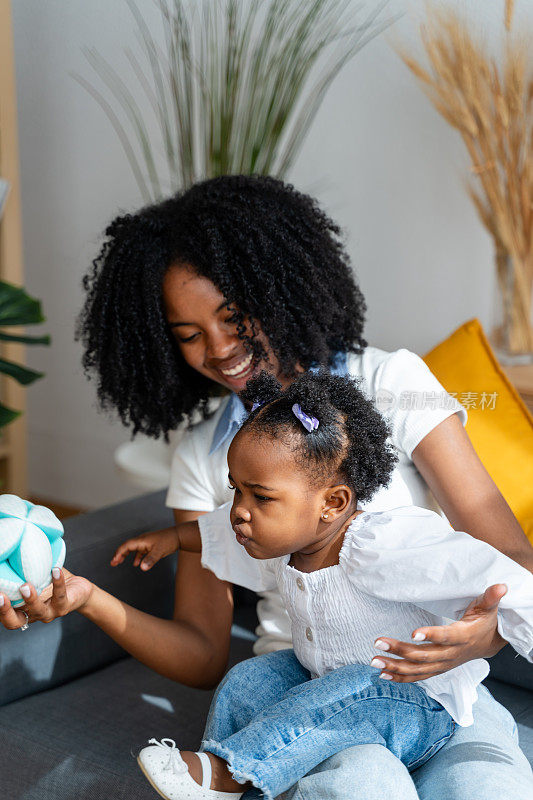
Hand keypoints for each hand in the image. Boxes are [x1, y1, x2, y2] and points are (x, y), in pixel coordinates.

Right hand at [0, 568, 93, 629]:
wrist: (78, 591)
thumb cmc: (51, 583)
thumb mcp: (34, 578)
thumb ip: (21, 571)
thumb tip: (10, 551)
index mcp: (21, 610)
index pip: (5, 614)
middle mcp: (32, 614)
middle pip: (15, 622)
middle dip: (5, 611)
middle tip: (0, 597)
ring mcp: (48, 613)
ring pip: (38, 611)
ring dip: (31, 599)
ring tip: (26, 586)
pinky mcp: (64, 606)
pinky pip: (60, 595)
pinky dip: (57, 582)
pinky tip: (55, 570)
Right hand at [110, 526, 179, 570]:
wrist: (179, 536)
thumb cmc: (169, 541)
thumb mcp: (160, 551)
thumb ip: (150, 559)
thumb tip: (141, 568)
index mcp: (142, 540)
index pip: (127, 545)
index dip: (120, 552)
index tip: (114, 560)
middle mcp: (143, 540)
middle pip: (128, 547)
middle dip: (119, 554)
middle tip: (113, 563)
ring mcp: (147, 543)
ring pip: (133, 549)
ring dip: (126, 555)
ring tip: (119, 562)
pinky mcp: (151, 545)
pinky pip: (141, 551)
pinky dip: (137, 557)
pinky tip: (137, 564)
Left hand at [370, 584, 507, 681]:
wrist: (488, 644)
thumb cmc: (484, 621)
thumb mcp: (488, 608)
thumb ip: (490, 597)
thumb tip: (502, 585)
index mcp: (462, 636)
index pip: (445, 637)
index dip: (430, 635)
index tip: (412, 633)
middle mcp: (451, 654)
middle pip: (423, 655)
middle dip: (399, 650)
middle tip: (378, 642)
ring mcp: (443, 664)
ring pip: (417, 670)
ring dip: (395, 666)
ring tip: (374, 660)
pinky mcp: (437, 669)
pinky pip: (418, 677)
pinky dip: (401, 677)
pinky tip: (383, 674)